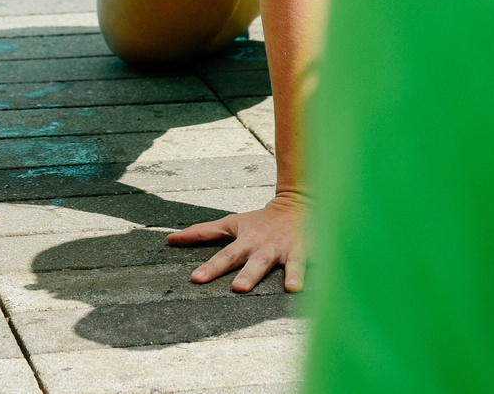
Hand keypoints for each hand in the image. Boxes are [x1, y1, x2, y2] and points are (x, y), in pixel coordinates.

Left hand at [166, 193, 305, 292]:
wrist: (299, 204)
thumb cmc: (260, 221)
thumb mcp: (231, 223)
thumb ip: (202, 233)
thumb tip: (169, 239)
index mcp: (246, 242)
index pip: (225, 256)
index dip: (211, 268)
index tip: (196, 279)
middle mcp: (266, 247)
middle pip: (256, 262)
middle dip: (249, 274)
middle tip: (239, 288)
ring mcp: (289, 250)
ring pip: (291, 263)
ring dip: (291, 274)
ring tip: (292, 288)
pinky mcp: (310, 252)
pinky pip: (316, 263)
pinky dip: (319, 272)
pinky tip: (324, 285)